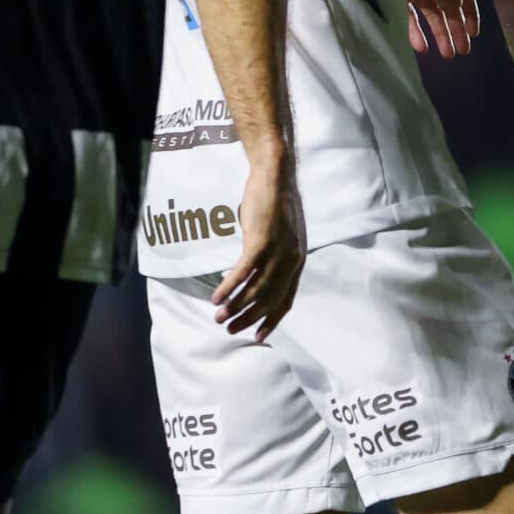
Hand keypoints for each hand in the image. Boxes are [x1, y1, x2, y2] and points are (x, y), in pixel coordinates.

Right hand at [213, 158, 305, 340]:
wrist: (276, 177)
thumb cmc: (274, 206)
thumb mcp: (282, 237)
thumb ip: (276, 258)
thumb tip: (260, 276)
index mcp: (297, 262)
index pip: (286, 300)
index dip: (272, 320)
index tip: (259, 336)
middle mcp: (291, 260)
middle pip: (269, 300)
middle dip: (248, 318)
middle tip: (230, 330)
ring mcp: (278, 251)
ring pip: (255, 289)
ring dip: (235, 306)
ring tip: (218, 318)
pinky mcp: (261, 241)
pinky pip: (243, 272)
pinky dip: (229, 287)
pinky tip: (216, 297)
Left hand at [397, 0, 479, 58]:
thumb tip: (460, 5)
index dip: (471, 12)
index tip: (473, 33)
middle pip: (450, 7)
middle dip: (457, 29)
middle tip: (462, 51)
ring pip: (433, 14)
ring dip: (441, 33)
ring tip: (447, 55)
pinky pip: (411, 17)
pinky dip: (417, 32)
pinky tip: (420, 47)